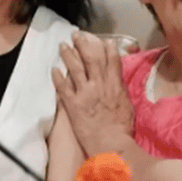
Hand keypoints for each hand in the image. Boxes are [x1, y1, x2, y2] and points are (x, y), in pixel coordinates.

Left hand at [52, 31, 134, 155]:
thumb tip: (119, 86)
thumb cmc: (122, 131)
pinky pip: (63, 87)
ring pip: (75, 68)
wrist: (111, 145)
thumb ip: (121, 93)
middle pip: (91, 59)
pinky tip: (54, 69)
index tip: (103, 41)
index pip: (112, 62)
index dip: (107, 49)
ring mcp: (85, 94)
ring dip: (68, 55)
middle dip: (84, 45)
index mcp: (115, 87)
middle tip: (77, 36)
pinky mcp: (73, 104)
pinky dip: (58, 77)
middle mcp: (100, 86)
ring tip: (63, 46)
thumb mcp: (127, 108)